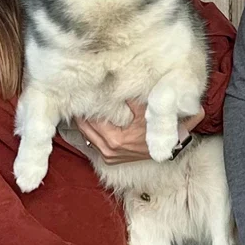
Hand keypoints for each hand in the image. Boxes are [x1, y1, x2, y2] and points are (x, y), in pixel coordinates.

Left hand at [76, 99, 203, 164]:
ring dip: (84, 124)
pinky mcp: (110, 159)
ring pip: (87, 137)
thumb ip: (129, 99)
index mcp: (115, 139)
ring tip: (82, 110)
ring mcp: (109, 156)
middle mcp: (109, 150)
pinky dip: (91, 133)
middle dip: (81, 115)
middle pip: (85, 129)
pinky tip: (91, 122)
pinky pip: (94, 144)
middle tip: (78, 101)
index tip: (82, 97)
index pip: (91, 121)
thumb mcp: (144, 111)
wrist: (166, 146)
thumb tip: (114, 85)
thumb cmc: (155, 129)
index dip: (86, 108)